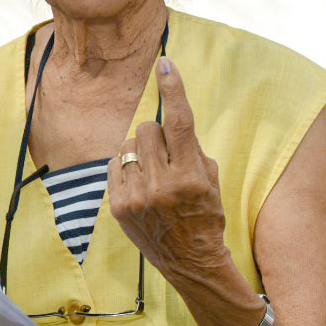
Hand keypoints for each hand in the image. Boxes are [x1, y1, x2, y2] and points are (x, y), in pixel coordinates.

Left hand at [109, 59, 229, 280]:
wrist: (190, 261)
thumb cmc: (205, 213)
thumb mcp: (210, 179)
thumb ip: (190, 148)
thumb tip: (167, 119)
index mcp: (191, 176)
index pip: (180, 123)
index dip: (173, 90)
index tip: (165, 64)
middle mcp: (162, 185)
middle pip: (147, 128)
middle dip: (156, 134)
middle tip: (166, 154)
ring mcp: (137, 197)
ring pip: (128, 145)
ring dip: (140, 151)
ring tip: (153, 174)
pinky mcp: (118, 206)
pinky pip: (115, 163)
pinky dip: (126, 167)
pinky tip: (139, 184)